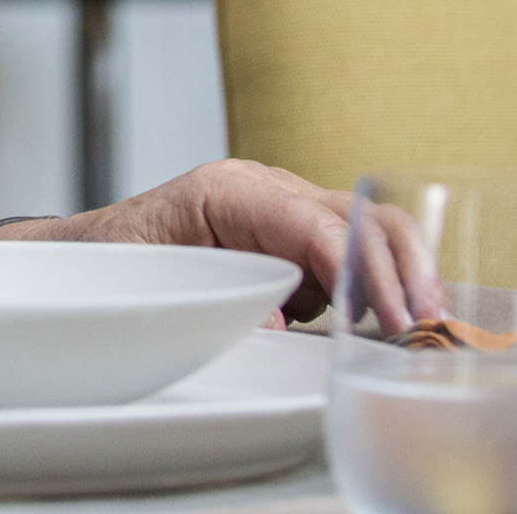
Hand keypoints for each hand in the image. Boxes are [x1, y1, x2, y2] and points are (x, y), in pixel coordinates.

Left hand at [0, 157, 444, 329]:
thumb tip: (279, 321)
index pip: (314, 222)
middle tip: (426, 325)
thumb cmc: (115, 260)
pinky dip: (381, 280)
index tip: (391, 315)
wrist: (90, 253)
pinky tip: (388, 320)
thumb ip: (216, 295)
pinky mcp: (295, 234)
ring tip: (423, 325)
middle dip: (400, 267)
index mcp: (229, 192)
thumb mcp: (154, 278)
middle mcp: (266, 190)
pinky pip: (352, 248)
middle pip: (360, 214)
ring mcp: (284, 208)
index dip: (358, 267)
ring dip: (402, 273)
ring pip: (368, 226)